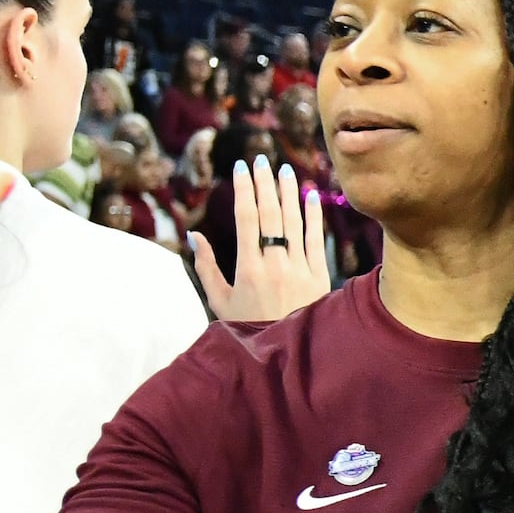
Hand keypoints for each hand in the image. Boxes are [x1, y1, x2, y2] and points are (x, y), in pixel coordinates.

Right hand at [192, 156, 331, 322]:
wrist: (286, 353)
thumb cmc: (248, 327)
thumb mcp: (220, 302)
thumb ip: (206, 268)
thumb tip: (194, 235)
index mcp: (248, 269)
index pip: (246, 219)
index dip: (244, 190)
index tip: (240, 168)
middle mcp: (275, 265)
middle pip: (270, 214)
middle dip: (264, 184)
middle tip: (260, 159)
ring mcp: (299, 269)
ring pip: (294, 222)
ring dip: (289, 193)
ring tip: (283, 170)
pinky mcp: (319, 275)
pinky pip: (315, 239)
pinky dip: (314, 215)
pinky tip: (311, 195)